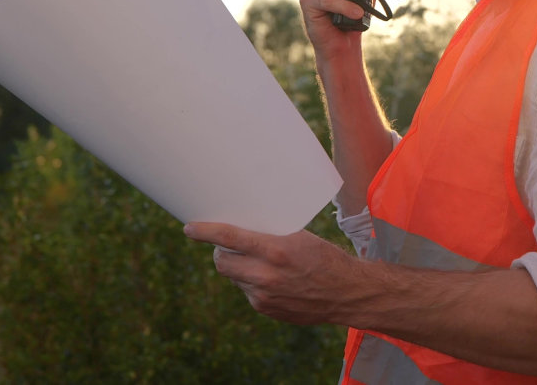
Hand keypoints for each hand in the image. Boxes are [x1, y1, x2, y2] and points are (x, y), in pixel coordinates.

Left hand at [184, 222, 362, 325]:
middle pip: (222, 263)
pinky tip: (272, 279)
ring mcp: (263, 296)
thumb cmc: (325, 258)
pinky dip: (252, 283)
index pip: (228, 238)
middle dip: (220, 253)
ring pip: (234, 278)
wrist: (346, 293)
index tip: (190, 228)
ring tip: (258, 262)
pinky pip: (247, 292)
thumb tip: (242, 228)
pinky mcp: (265, 309)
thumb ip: (269, 235)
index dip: (205, 232)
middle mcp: (265, 275)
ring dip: (239, 268)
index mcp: (275, 249)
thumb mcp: (299, 237)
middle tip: (226, 246)